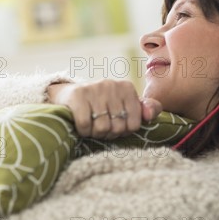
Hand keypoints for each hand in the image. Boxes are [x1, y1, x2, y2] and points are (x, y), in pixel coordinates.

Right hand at [46, 80, 161, 138]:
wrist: (69, 95)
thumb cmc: (103, 104)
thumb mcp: (126, 105)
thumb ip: (147, 109)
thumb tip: (150, 115)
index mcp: (127, 88)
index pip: (134, 125)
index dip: (124, 132)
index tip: (116, 125)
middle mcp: (112, 85)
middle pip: (117, 128)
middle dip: (109, 134)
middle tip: (102, 127)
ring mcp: (94, 89)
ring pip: (101, 128)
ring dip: (95, 134)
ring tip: (93, 126)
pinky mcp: (78, 96)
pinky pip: (85, 126)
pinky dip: (83, 131)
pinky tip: (82, 125)